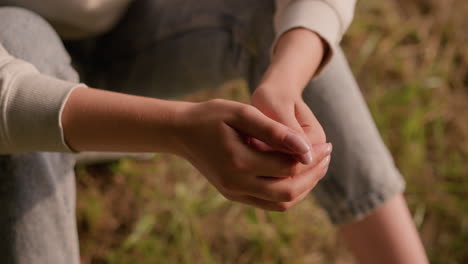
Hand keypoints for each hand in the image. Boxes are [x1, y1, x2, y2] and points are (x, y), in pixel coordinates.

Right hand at [174, 99, 330, 210]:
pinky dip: (288, 192)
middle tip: (327, 156)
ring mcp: (234, 192)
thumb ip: (273, 130)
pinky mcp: (234, 194)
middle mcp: (236, 184)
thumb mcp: (241, 113)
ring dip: (304, 187)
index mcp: (239, 161)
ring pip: (281, 202)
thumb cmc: (211, 116)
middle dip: (314, 175)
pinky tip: (296, 174)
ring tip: (317, 166)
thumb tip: (305, 148)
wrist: (181, 133)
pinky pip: (268, 202)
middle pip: (289, 191)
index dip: (312, 157)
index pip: (288, 166)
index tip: (326, 143)